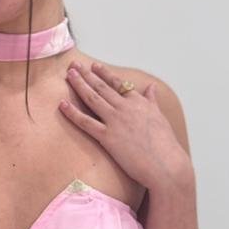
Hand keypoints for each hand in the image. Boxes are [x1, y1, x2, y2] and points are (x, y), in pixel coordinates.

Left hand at [59, 61, 191, 191]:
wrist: (166, 164)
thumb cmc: (165, 145)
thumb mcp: (160, 117)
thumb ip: (152, 101)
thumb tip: (151, 87)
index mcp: (139, 103)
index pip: (118, 84)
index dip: (104, 73)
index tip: (94, 65)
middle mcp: (125, 108)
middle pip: (102, 87)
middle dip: (87, 74)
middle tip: (73, 64)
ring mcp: (116, 121)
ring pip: (92, 99)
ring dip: (79, 84)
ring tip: (69, 74)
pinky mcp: (108, 137)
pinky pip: (86, 122)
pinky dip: (73, 112)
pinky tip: (62, 104)